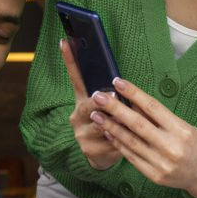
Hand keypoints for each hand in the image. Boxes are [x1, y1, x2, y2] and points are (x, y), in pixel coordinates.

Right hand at [60, 39, 121, 169]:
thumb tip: (119, 83)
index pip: (76, 77)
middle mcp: (78, 115)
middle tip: (111, 96)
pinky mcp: (90, 150)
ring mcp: (82, 134)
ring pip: (100, 125)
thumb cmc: (111, 125)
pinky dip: (122, 140)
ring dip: (116, 122)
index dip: (70, 60)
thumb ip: (112, 96)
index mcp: (82, 101)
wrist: (103, 156)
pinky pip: (110, 142)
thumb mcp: (109, 109)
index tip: (66, 41)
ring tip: (127, 121)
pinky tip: (130, 140)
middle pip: (87, 105)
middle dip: (99, 101)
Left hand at [90, 77, 196, 197]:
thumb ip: (160, 118)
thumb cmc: (196, 145)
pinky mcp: (154, 176)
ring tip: (96, 115)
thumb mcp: (184, 127)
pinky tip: (108, 132)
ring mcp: (161, 163)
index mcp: (181, 130)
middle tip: (98, 96)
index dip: (134, 93)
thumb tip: (133, 102)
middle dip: (115, 108)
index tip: (118, 82)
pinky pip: (131, 157)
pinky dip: (118, 143)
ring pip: (130, 141)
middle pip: (137, 123)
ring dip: (110, 126)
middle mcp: (171, 147)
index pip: (152, 107)